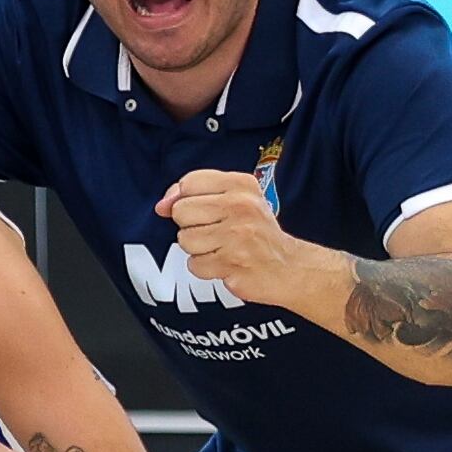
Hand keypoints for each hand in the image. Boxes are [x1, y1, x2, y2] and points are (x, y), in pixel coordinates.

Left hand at [155, 166, 325, 311]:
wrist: (289, 267)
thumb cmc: (256, 233)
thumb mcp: (234, 201)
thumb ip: (195, 194)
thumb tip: (161, 205)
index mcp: (242, 185)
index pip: (189, 182)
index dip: (183, 198)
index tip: (199, 211)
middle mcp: (242, 205)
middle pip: (181, 211)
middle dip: (191, 226)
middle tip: (217, 232)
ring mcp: (238, 234)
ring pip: (185, 239)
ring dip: (198, 249)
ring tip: (223, 248)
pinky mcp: (233, 261)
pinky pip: (194, 264)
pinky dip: (206, 268)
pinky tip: (226, 263)